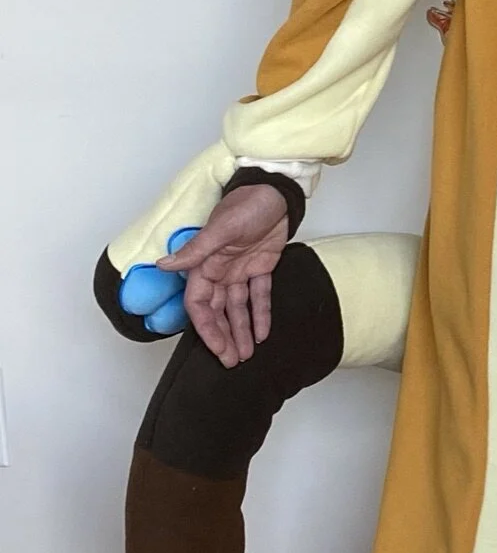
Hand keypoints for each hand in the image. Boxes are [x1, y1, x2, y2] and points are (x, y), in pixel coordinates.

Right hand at [157, 184, 288, 366]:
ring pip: (238, 308)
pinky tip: (262, 334)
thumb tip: (164, 265)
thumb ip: (195, 251)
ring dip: (241, 330)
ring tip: (246, 355)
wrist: (275, 191)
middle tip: (231, 361)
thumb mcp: (220, 228)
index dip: (207, 327)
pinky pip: (259, 295)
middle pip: (218, 311)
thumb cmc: (245, 203)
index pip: (199, 304)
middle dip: (224, 336)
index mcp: (206, 263)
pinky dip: (261, 314)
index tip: (216, 348)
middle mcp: (220, 270)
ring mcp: (240, 269)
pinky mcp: (261, 266)